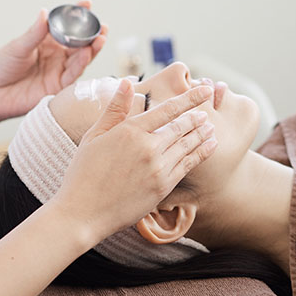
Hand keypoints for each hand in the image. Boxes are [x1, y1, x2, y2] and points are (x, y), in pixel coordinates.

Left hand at [0, 0, 107, 127]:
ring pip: (81, 59)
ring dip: (92, 49)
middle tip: (102, 26)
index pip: (66, 27)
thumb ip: (35, 33)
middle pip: (80, 44)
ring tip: (100, 38)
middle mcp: (56, 57)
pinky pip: (73, 74)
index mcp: (47, 43)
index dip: (77, 16)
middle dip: (92, 35)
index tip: (87, 4)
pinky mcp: (58, 87)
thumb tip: (45, 13)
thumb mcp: (17, 47)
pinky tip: (86, 53)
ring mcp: (59, 71)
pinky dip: (81, 64)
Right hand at [54, 79, 216, 246]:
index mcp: (130, 131)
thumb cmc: (84, 172)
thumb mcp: (94, 135)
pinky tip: (210, 147)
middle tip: (207, 111)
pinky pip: (188, 165)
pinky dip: (201, 154)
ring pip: (187, 146)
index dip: (189, 98)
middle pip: (181, 127)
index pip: (167, 109)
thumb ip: (115, 108)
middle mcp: (148, 147)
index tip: (204, 90)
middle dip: (197, 118)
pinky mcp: (163, 187)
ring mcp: (158, 168)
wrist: (83, 212)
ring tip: (212, 127)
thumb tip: (127, 82)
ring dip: (202, 134)